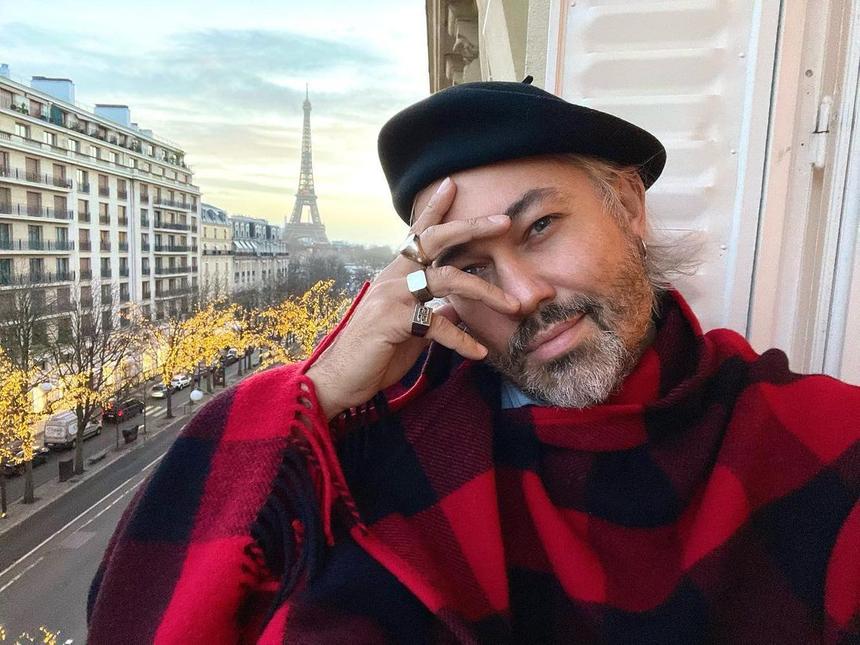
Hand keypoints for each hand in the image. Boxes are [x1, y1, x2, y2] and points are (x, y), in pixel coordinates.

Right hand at [306, 177, 519, 419]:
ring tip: (513, 305)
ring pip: (448, 279)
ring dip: (485, 290)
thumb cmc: (374, 353)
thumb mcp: (408, 328)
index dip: (434, 209)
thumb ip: (431, 312)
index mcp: (395, 275)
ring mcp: (391, 297)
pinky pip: (438, 324)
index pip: (417, 235)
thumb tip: (455, 307)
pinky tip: (480, 353)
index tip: (452, 184)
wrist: (339, 380)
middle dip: (471, 227)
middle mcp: (392, 279)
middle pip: (434, 240)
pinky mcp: (393, 322)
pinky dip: (463, 339)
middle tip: (503, 221)